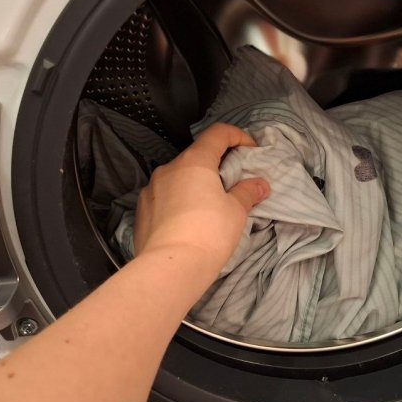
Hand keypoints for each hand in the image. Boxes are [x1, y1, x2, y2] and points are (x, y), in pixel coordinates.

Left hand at [132, 123, 269, 279]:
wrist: (169, 268)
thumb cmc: (208, 234)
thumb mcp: (236, 212)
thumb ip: (248, 192)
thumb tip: (259, 184)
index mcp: (194, 162)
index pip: (218, 133)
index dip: (237, 136)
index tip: (251, 150)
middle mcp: (169, 169)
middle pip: (197, 156)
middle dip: (217, 165)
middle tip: (233, 183)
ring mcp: (151, 189)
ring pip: (178, 177)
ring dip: (196, 184)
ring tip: (209, 206)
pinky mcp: (141, 210)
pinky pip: (164, 197)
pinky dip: (179, 201)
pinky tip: (188, 222)